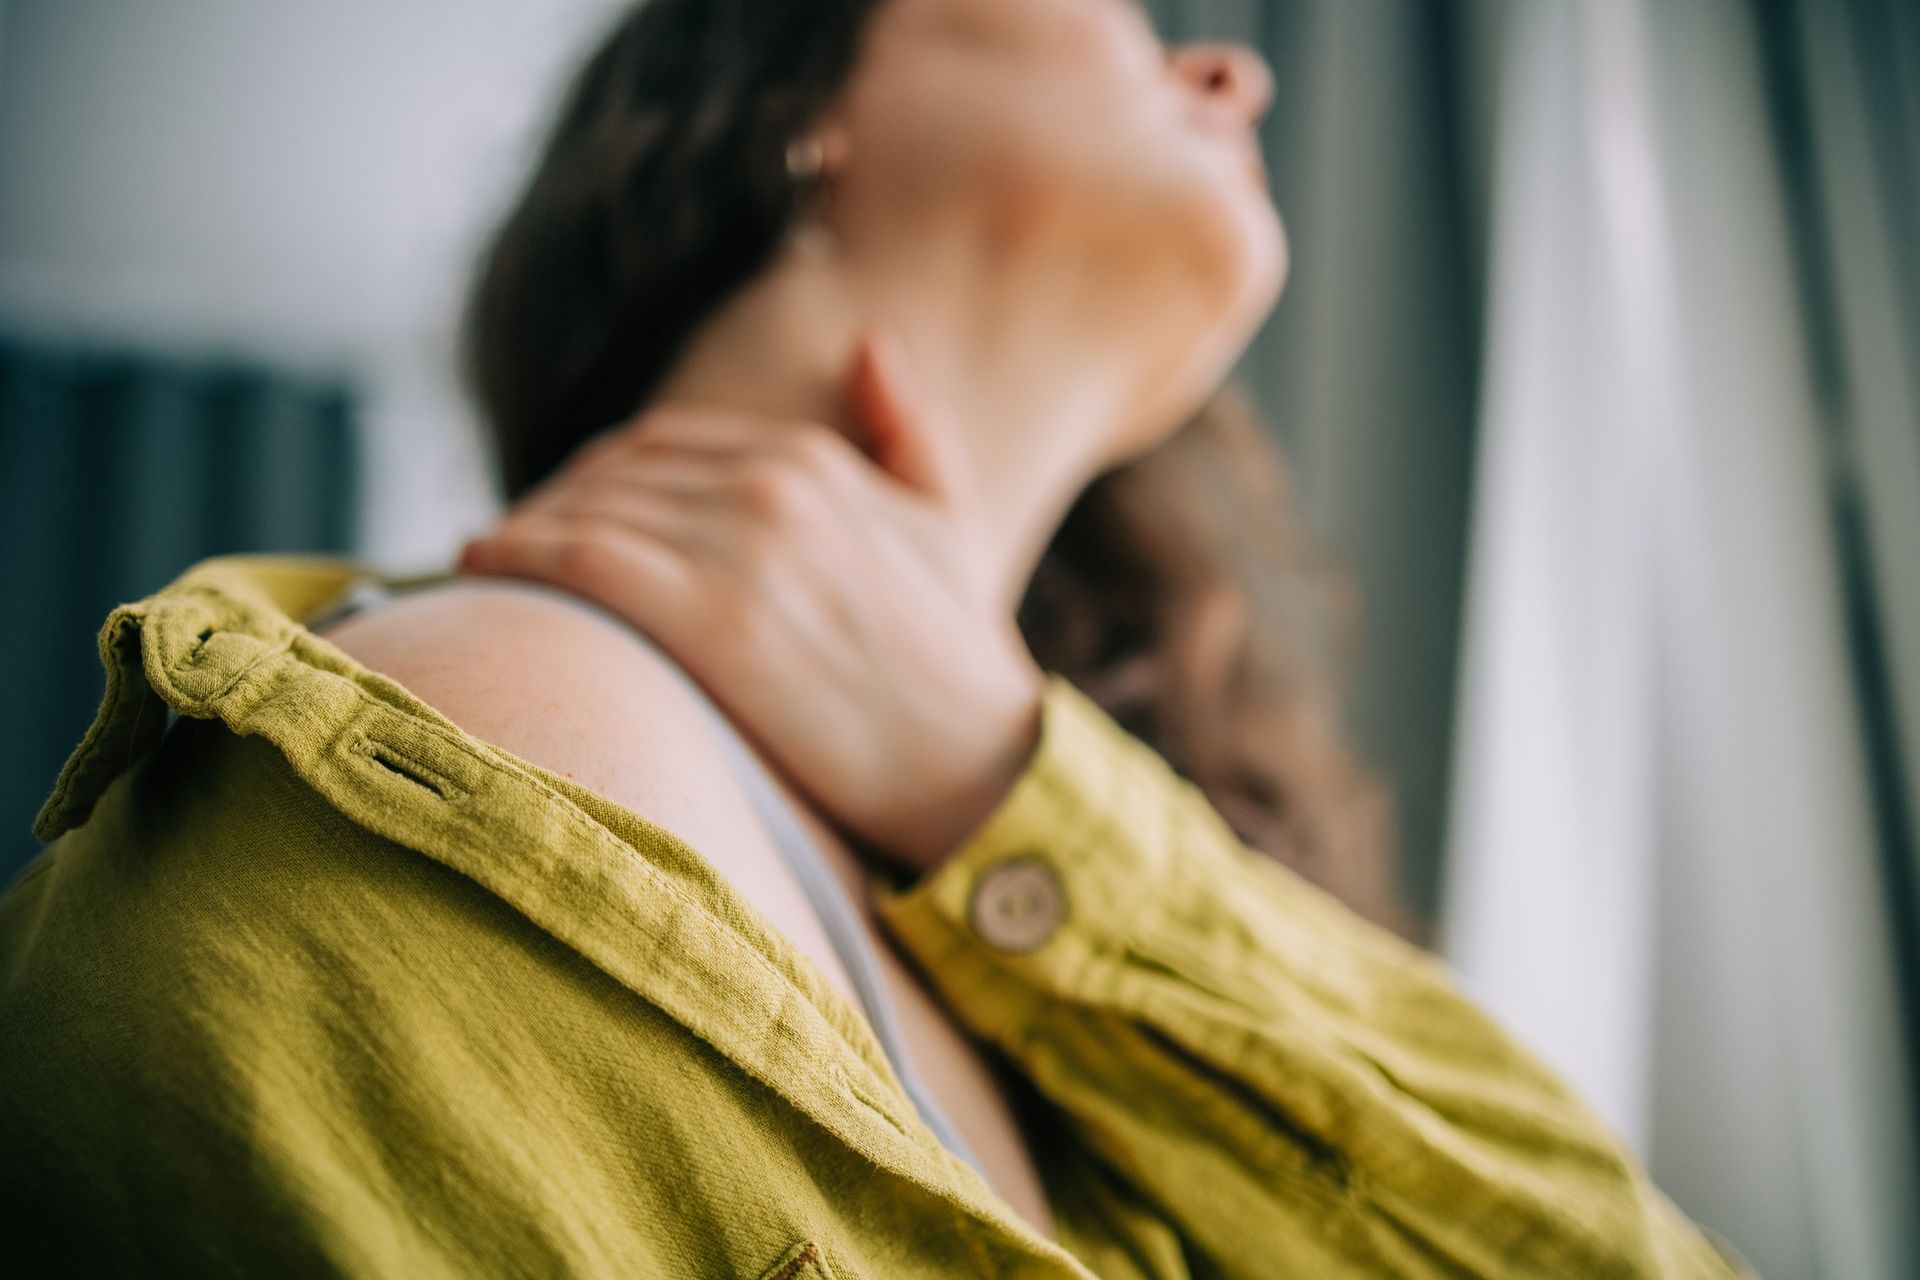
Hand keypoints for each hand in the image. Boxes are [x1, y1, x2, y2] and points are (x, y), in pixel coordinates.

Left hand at [456, 330, 1044, 874]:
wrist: (984, 772)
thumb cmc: (960, 663)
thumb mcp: (950, 525)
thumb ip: (909, 428)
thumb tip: (868, 343)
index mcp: (817, 461)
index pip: (662, 443)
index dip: (596, 474)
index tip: (557, 509)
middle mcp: (774, 488)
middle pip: (612, 472)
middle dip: (548, 501)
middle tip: (502, 542)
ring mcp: (742, 551)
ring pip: (586, 510)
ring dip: (519, 529)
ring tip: (480, 559)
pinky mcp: (714, 623)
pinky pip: (582, 562)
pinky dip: (517, 556)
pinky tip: (479, 568)